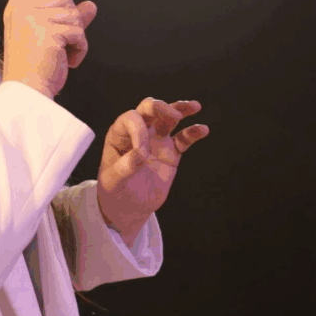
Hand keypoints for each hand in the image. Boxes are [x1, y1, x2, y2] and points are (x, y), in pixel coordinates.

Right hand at [1, 0, 97, 98]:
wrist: (26, 94)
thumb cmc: (35, 70)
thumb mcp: (52, 40)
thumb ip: (70, 20)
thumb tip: (90, 5)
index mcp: (18, 8)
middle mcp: (22, 8)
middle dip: (71, 24)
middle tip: (55, 49)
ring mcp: (34, 17)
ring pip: (76, 16)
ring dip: (77, 40)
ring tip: (59, 57)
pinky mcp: (49, 29)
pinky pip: (80, 33)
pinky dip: (80, 51)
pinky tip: (66, 62)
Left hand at [97, 98, 208, 244]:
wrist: (129, 208)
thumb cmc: (115, 193)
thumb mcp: (112, 184)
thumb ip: (123, 168)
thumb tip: (140, 154)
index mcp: (119, 136)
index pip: (130, 120)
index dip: (139, 131)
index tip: (142, 154)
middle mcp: (138, 133)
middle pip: (149, 110)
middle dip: (161, 108)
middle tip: (174, 116)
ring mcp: (156, 141)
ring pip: (169, 119)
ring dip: (181, 109)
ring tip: (195, 106)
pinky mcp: (171, 153)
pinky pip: (183, 139)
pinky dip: (193, 132)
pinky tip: (203, 129)